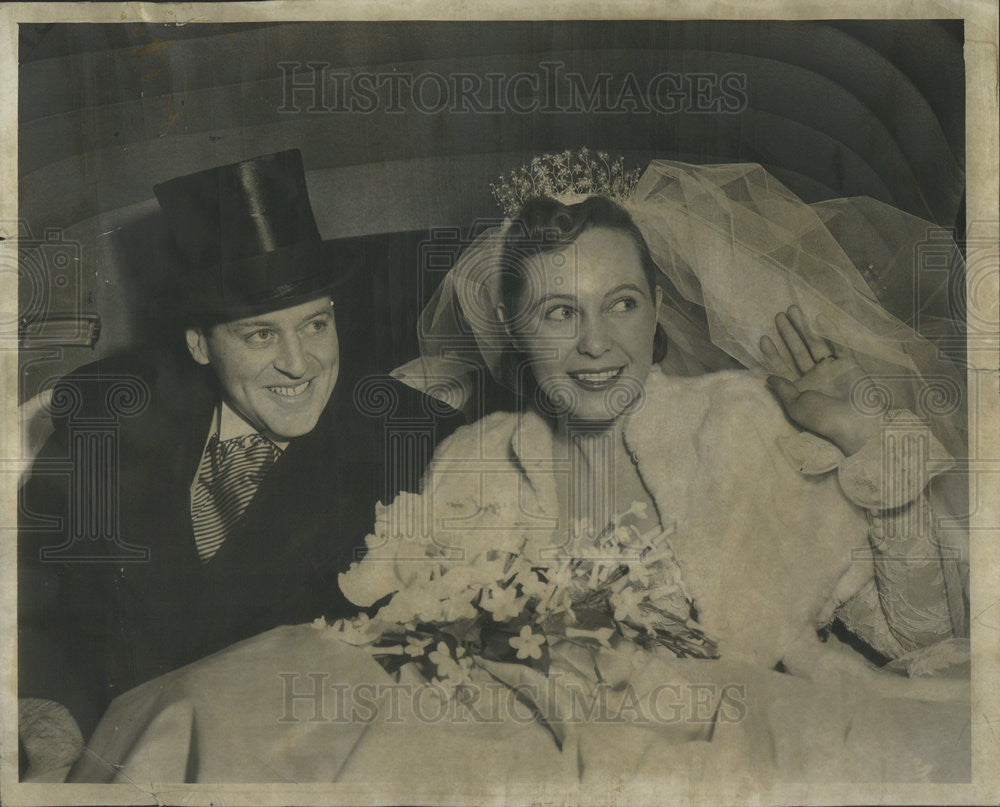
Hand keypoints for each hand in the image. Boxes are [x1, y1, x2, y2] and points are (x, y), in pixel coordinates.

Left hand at [760, 306, 880, 455]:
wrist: (855, 424)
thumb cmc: (822, 418)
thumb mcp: (796, 405)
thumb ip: (783, 389)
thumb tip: (768, 378)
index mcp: (801, 388)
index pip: (783, 366)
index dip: (773, 353)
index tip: (763, 338)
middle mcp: (815, 377)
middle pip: (797, 351)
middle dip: (788, 333)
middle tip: (778, 315)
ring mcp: (832, 370)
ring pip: (815, 344)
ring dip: (804, 327)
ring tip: (793, 309)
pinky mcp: (849, 364)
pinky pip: (839, 345)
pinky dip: (831, 332)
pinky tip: (819, 318)